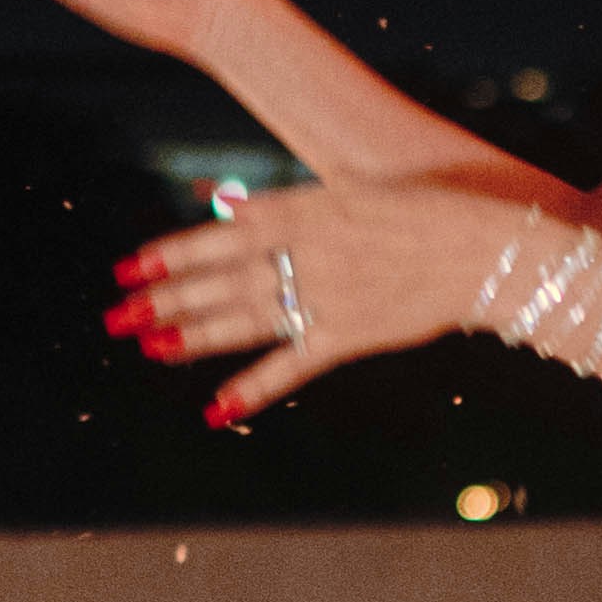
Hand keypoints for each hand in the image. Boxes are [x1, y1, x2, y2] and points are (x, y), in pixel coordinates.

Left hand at [112, 175, 536, 426]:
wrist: (483, 248)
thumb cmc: (423, 210)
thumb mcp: (348, 191)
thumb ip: (287, 206)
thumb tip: (228, 210)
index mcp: (302, 211)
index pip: (217, 235)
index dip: (170, 254)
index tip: (130, 266)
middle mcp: (304, 254)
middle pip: (218, 281)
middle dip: (165, 299)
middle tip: (118, 316)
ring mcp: (324, 297)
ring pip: (243, 319)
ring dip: (193, 335)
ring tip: (150, 347)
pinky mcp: (348, 335)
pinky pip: (291, 365)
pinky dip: (254, 388)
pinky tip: (217, 409)